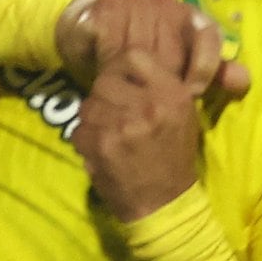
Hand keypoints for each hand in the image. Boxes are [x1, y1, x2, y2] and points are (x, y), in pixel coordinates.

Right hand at [53, 0, 247, 104]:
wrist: (89, 26)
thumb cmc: (139, 50)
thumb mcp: (177, 63)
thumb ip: (209, 73)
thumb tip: (243, 80)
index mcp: (188, 14)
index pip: (208, 35)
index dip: (204, 65)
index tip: (193, 90)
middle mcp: (164, 2)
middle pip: (172, 49)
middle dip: (166, 80)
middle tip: (158, 103)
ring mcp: (133, 2)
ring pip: (141, 51)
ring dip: (135, 77)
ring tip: (131, 96)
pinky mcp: (105, 10)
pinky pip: (112, 45)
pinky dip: (110, 64)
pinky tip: (107, 77)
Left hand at [62, 0, 236, 221]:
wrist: (165, 203)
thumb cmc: (173, 156)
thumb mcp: (182, 115)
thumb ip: (157, 85)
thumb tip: (126, 60)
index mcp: (172, 94)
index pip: (133, 57)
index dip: (121, 68)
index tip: (122, 83)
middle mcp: (149, 106)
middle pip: (104, 81)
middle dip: (105, 97)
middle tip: (115, 116)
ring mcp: (123, 126)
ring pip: (88, 105)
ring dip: (94, 120)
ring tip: (112, 135)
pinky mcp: (101, 145)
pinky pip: (79, 129)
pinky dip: (86, 140)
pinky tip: (103, 151)